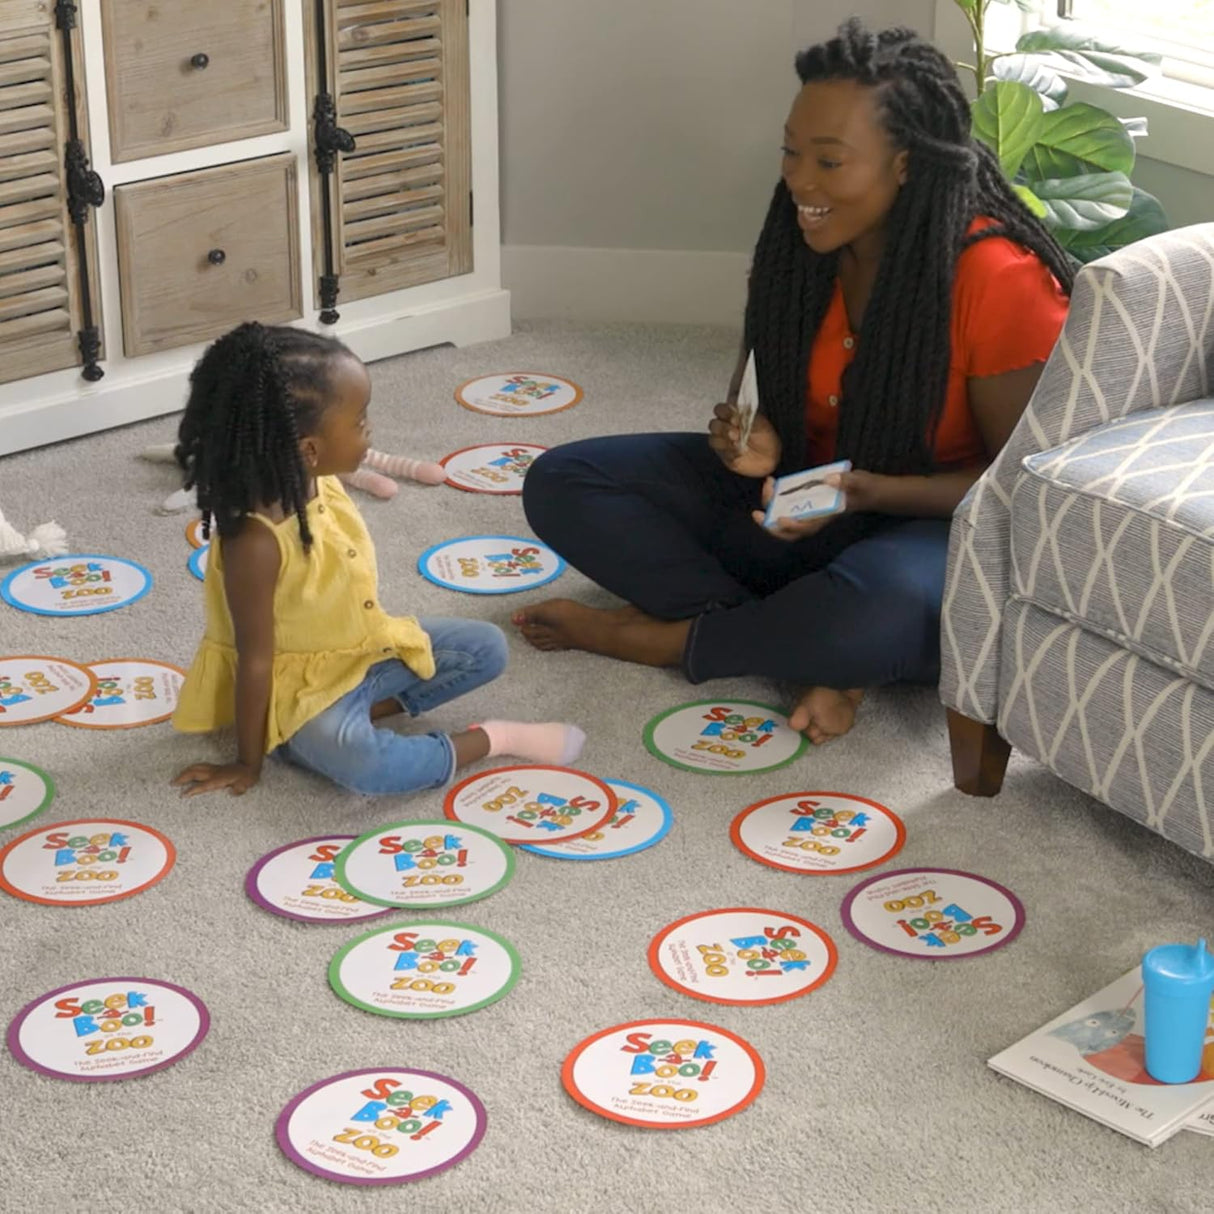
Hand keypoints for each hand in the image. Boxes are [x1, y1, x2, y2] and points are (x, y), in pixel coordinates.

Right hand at [171, 761, 259, 797]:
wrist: (250, 766)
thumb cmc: (247, 779)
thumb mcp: (244, 786)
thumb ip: (237, 790)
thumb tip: (232, 791)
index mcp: (220, 779)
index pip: (203, 785)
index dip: (193, 790)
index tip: (182, 795)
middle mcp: (214, 773)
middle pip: (195, 773)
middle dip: (183, 778)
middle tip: (172, 784)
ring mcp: (213, 769)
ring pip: (196, 767)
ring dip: (185, 772)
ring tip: (176, 779)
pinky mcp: (214, 767)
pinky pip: (199, 766)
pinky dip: (190, 769)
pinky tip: (186, 772)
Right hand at [707, 403, 780, 478]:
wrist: (770, 456)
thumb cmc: (765, 437)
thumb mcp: (759, 424)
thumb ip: (747, 418)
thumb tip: (737, 416)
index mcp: (733, 415)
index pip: (720, 409)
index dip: (725, 412)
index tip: (735, 418)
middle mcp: (724, 427)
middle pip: (713, 424)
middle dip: (723, 428)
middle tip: (735, 433)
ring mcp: (723, 442)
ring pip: (713, 439)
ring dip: (725, 442)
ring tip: (738, 444)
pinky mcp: (724, 455)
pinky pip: (722, 454)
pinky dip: (731, 453)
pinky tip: (741, 453)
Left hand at [750, 468, 887, 540]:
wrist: (869, 490)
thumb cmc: (865, 489)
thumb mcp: (859, 482)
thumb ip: (847, 481)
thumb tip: (829, 478)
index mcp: (826, 517)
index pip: (807, 529)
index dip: (792, 528)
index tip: (781, 518)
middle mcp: (815, 517)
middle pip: (790, 530)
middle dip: (771, 526)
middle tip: (756, 514)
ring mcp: (810, 511)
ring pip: (785, 517)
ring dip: (771, 507)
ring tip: (766, 487)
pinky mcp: (807, 502)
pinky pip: (788, 504)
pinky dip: (777, 496)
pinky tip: (773, 482)